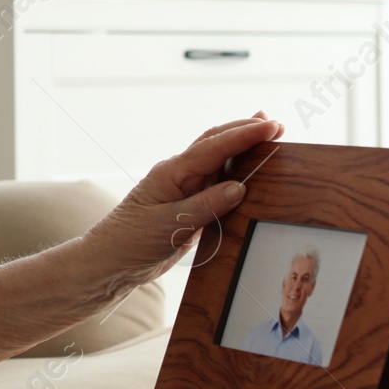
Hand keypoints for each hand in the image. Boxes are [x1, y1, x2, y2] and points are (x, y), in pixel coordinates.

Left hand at [83, 112, 284, 289]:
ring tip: (267, 135)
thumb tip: (240, 188)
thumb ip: (206, 206)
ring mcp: (184, 190)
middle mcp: (179, 175)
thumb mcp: (170, 225)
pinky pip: (216, 185)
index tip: (272, 127)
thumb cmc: (131, 242)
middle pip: (217, 144)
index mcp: (172, 172)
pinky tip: (248, 173)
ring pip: (218, 162)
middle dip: (246, 132)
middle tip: (277, 125)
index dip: (244, 135)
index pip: (214, 147)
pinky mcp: (188, 207)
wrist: (110, 263)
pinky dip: (235, 174)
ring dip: (242, 148)